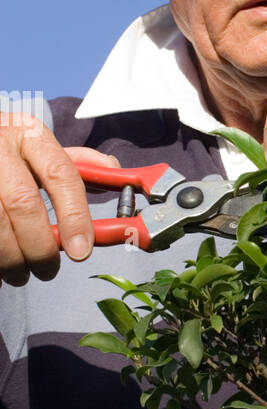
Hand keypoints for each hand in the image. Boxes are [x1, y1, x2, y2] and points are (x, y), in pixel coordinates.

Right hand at [0, 115, 119, 285]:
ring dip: (12, 258)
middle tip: (47, 269)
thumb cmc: (9, 153)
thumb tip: (114, 170)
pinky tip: (0, 268)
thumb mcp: (39, 148)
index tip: (81, 250)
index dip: (75, 216)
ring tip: (20, 272)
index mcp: (30, 136)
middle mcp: (1, 149)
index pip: (61, 175)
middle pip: (24, 204)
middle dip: (40, 247)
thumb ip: (76, 163)